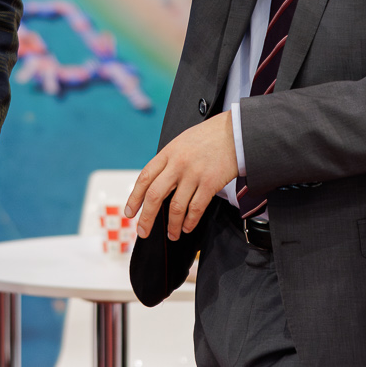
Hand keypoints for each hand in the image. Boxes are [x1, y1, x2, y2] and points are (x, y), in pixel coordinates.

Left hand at [124, 111, 235, 241]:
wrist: (236, 132)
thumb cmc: (209, 137)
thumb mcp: (182, 142)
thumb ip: (169, 161)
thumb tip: (157, 184)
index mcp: (168, 152)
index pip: (145, 177)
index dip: (134, 197)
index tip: (130, 212)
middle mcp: (178, 163)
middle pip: (155, 195)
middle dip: (147, 218)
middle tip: (143, 232)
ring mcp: (194, 174)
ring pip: (176, 207)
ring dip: (172, 225)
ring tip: (172, 235)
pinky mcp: (210, 183)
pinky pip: (196, 209)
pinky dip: (190, 222)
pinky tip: (187, 227)